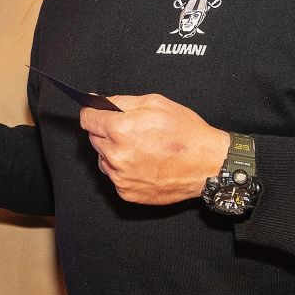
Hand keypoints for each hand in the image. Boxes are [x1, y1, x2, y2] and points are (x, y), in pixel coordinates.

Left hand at [81, 93, 229, 204]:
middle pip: (94, 138)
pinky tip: (144, 164)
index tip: (97, 114)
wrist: (207, 165)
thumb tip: (98, 101)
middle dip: (107, 132)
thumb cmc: (186, 133)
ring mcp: (121, 176)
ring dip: (114, 152)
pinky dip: (124, 170)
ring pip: (103, 159)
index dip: (93, 113)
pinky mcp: (127, 192)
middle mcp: (117, 155)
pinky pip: (115, 177)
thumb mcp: (155, 103)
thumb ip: (121, 102)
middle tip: (131, 131)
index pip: (87, 119)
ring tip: (141, 148)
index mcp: (120, 130)